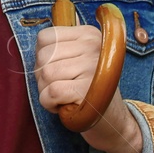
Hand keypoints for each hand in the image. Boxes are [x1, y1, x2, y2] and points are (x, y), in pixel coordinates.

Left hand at [35, 25, 142, 152]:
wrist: (111, 120)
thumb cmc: (88, 88)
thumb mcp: (79, 59)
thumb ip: (62, 44)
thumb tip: (44, 32)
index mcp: (89, 34)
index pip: (45, 37)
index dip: (42, 57)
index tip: (57, 69)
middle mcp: (93, 46)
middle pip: (43, 56)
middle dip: (43, 77)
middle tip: (59, 86)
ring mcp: (92, 66)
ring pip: (46, 74)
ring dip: (46, 91)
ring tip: (62, 96)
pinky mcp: (87, 89)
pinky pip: (51, 92)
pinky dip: (49, 103)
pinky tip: (62, 105)